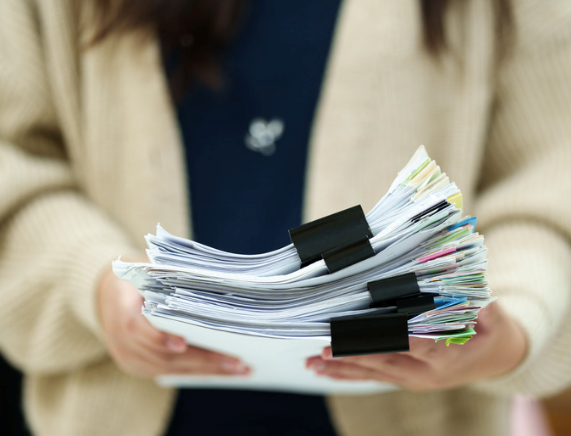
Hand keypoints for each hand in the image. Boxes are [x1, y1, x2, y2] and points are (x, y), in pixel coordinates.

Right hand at [97, 261, 249, 377]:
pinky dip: (195, 371)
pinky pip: (168, 372)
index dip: (159, 338)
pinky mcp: (136, 366)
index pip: (136, 328)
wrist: (106, 293)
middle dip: (203, 361)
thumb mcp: (146, 268)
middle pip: (162, 356)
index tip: (183, 343)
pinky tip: (220, 371)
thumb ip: (169, 276)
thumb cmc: (136, 277)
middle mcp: (120, 339)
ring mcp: (127, 356)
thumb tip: (213, 279)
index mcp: (121, 309)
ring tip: (238, 369)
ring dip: (206, 371)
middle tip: (236, 362)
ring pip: (169, 369)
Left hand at [306, 303, 525, 390]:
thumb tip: (483, 297)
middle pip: (383, 361)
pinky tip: (326, 370)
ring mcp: (413, 379)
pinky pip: (374, 376)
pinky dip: (349, 372)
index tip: (362, 334)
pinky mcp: (405, 379)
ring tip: (313, 364)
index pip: (412, 346)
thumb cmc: (493, 334)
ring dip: (342, 368)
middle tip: (323, 348)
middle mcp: (425, 373)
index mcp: (445, 357)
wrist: (498, 360)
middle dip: (352, 354)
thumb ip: (488, 310)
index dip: (388, 339)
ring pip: (373, 373)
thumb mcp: (496, 320)